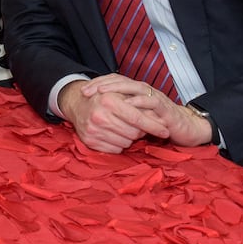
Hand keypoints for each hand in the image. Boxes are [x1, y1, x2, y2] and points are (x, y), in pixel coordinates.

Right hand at [58, 76, 174, 152]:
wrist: (77, 104)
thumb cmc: (103, 98)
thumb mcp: (120, 94)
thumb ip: (139, 105)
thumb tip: (161, 119)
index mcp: (108, 101)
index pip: (137, 118)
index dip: (154, 126)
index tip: (165, 131)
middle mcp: (99, 116)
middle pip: (133, 133)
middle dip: (140, 131)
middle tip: (139, 127)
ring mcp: (93, 130)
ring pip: (125, 143)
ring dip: (129, 138)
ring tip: (124, 129)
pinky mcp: (90, 141)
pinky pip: (115, 149)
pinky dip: (118, 144)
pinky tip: (115, 135)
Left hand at [68, 75, 213, 149]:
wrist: (185, 129)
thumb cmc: (158, 123)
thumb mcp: (136, 117)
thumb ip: (122, 112)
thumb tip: (99, 113)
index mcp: (136, 92)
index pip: (115, 82)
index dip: (98, 84)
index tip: (82, 91)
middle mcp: (145, 91)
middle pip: (121, 81)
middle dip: (103, 84)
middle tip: (86, 91)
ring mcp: (155, 98)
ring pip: (135, 88)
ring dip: (117, 89)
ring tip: (102, 93)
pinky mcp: (165, 108)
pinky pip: (151, 102)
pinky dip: (139, 102)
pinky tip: (127, 104)